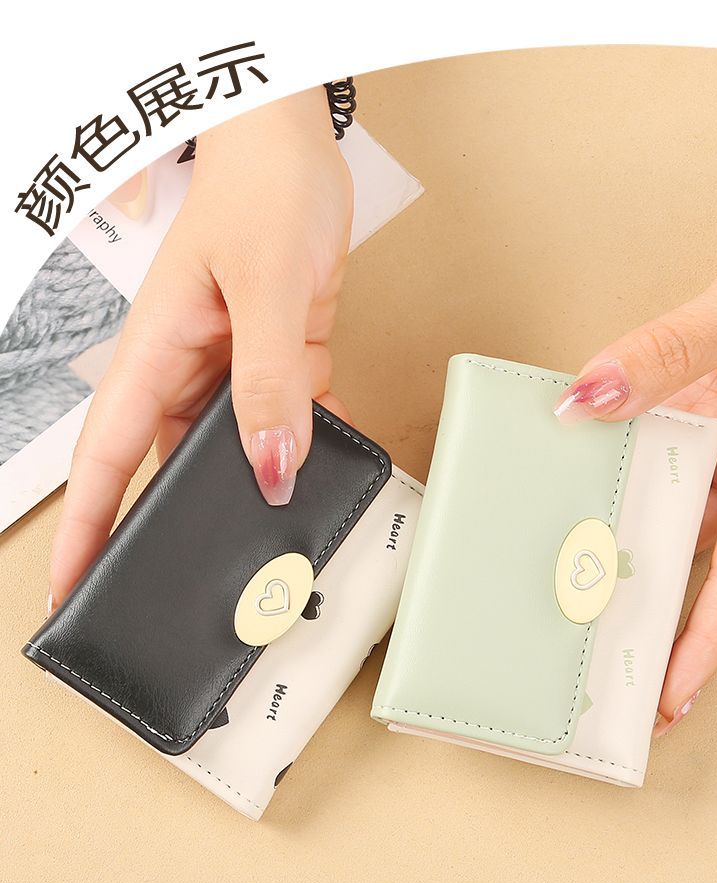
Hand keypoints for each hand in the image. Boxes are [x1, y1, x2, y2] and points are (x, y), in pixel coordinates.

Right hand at [49, 87, 352, 609]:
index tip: (69, 587)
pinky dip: (309, 438)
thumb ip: (268, 381)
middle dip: (176, 524)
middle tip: (189, 585)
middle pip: (167, 467)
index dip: (84, 528)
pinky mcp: (274, 362)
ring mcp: (230, 370)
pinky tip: (333, 456)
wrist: (299, 147)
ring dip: (255, 481)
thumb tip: (271, 463)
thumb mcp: (265, 288)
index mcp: (154, 354)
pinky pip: (287, 419)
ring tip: (277, 532)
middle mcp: (185, 370)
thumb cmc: (261, 189)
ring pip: (235, 449)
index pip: (107, 459)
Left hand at [553, 242, 716, 735]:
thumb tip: (588, 397)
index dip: (701, 643)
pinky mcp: (697, 410)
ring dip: (611, 536)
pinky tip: (563, 482)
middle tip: (588, 665)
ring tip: (553, 587)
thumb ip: (672, 352)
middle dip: (645, 611)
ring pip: (662, 506)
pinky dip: (607, 470)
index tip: (667, 697)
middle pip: (692, 556)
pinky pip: (646, 452)